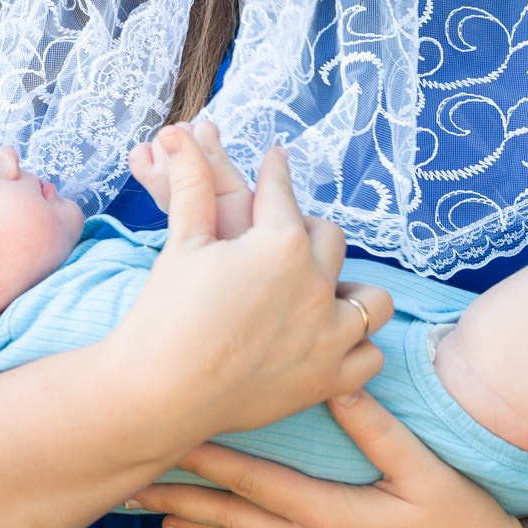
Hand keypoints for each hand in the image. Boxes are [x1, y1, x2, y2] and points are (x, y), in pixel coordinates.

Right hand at [121, 127, 391, 436]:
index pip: (282, 195)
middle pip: (330, 239)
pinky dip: (355, 347)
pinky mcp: (328, 380)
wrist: (157, 393)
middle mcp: (317, 286)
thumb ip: (192, 185)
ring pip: (370, 299)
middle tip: (287, 236)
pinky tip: (332, 340)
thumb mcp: (183, 242)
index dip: (275, 173)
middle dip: (308, 232)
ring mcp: (330, 336)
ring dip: (350, 289)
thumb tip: (180, 134)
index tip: (276, 160)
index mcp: (283, 244)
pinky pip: (369, 356)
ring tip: (324, 290)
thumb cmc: (165, 314)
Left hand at [128, 390, 527, 527]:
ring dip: (195, 526)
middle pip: (233, 519)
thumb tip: (334, 379)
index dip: (206, 461)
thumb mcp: (427, 471)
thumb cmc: (466, 524)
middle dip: (178, 498)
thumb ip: (377, 427)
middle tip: (128, 483)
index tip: (164, 440)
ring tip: (151, 511)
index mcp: (334, 516)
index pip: (254, 482)